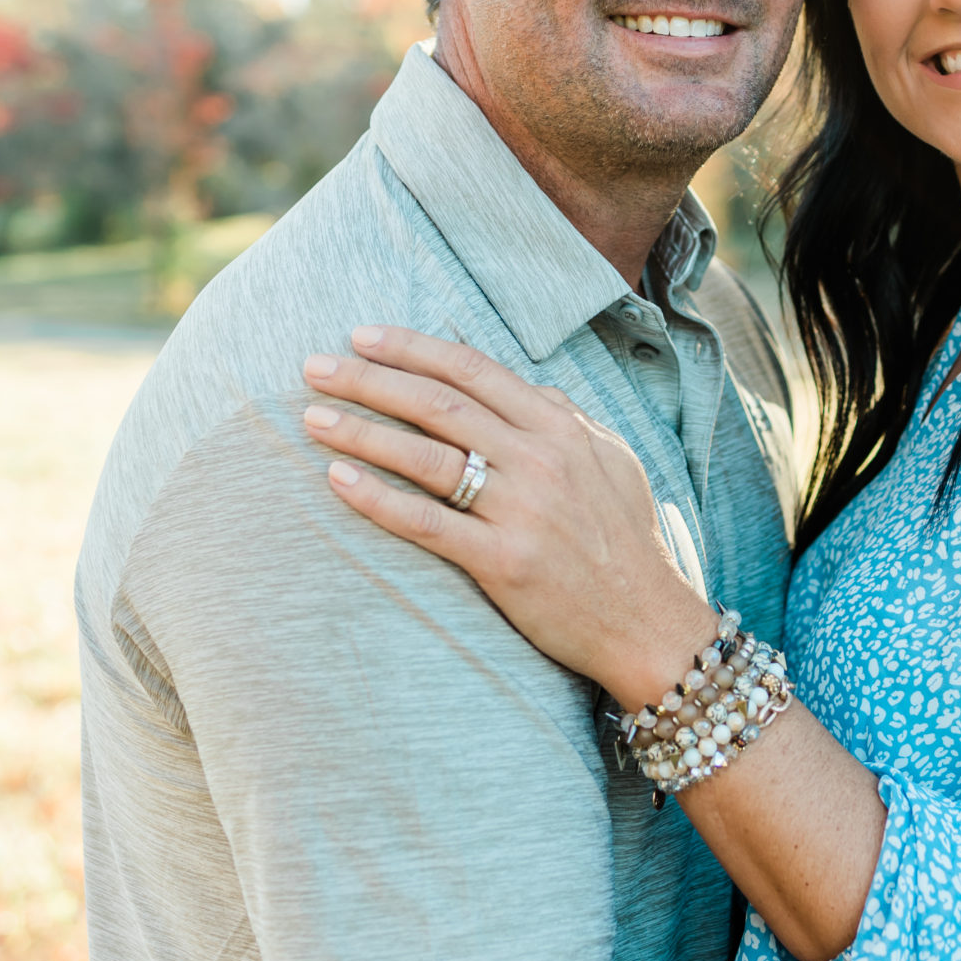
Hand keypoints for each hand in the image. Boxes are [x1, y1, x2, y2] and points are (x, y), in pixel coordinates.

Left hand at [301, 326, 715, 707]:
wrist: (648, 623)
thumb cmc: (626, 541)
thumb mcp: (611, 460)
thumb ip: (564, 416)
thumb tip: (521, 382)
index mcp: (561, 427)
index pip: (473, 370)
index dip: (411, 348)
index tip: (361, 337)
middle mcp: (540, 459)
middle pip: (438, 404)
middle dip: (368, 379)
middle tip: (313, 368)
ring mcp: (522, 511)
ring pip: (424, 457)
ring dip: (361, 432)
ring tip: (312, 417)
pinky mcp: (503, 563)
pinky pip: (427, 523)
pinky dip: (377, 498)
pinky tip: (337, 479)